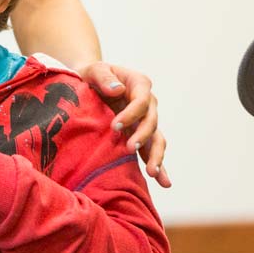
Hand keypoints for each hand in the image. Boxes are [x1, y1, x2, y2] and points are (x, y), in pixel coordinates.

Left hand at [78, 62, 169, 187]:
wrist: (90, 85)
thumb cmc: (91, 76)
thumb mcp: (93, 70)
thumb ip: (103, 77)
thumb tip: (118, 90)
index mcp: (139, 84)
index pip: (141, 101)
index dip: (131, 114)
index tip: (115, 125)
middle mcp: (148, 103)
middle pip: (151, 121)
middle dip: (142, 136)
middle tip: (130, 147)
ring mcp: (146, 121)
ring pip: (157, 139)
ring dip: (156, 156)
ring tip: (152, 173)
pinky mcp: (141, 135)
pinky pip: (152, 151)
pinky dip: (159, 166)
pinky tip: (163, 182)